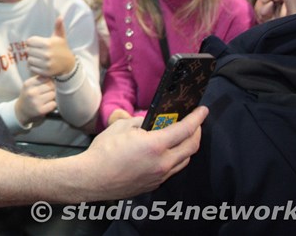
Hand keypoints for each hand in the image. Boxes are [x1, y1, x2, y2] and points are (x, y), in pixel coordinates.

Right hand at [14, 75, 56, 124]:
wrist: (21, 110)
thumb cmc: (28, 95)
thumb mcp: (29, 85)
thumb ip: (39, 78)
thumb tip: (53, 75)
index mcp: (28, 84)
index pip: (46, 78)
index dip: (49, 80)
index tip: (48, 84)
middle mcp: (31, 92)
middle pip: (51, 86)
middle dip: (52, 88)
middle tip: (48, 92)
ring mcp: (36, 102)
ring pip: (53, 94)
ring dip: (53, 96)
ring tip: (47, 98)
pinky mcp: (40, 110)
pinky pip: (53, 104)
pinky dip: (52, 104)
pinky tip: (48, 104)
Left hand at [26, 18, 75, 76]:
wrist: (68, 64)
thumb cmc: (62, 48)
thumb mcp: (60, 37)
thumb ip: (58, 26)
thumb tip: (60, 17)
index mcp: (48, 44)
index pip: (29, 41)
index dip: (31, 42)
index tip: (36, 43)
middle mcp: (47, 54)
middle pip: (28, 50)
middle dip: (31, 50)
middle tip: (36, 51)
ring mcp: (46, 64)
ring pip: (29, 59)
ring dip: (31, 58)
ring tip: (37, 57)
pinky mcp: (45, 72)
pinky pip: (31, 68)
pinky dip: (33, 66)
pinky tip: (38, 63)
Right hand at [79, 107, 207, 200]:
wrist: (93, 178)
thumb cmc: (104, 150)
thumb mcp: (122, 127)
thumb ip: (141, 122)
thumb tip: (150, 122)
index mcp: (156, 145)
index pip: (185, 130)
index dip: (197, 118)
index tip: (203, 111)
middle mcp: (163, 163)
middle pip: (191, 147)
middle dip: (197, 133)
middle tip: (195, 123)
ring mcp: (160, 176)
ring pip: (184, 161)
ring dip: (187, 147)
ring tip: (182, 138)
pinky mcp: (154, 185)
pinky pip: (172, 170)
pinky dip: (175, 158)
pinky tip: (166, 153)